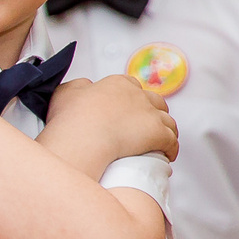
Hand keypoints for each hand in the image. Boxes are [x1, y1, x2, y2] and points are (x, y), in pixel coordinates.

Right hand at [40, 74, 178, 170]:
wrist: (82, 139)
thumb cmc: (71, 119)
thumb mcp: (66, 92)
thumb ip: (78, 86)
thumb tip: (86, 86)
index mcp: (117, 84)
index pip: (131, 85)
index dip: (131, 97)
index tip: (127, 108)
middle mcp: (137, 95)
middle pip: (155, 101)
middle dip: (154, 112)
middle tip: (146, 126)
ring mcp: (150, 114)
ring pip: (167, 121)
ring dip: (166, 130)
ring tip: (161, 142)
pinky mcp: (159, 133)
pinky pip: (172, 141)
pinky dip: (171, 148)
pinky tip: (167, 155)